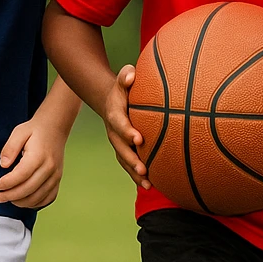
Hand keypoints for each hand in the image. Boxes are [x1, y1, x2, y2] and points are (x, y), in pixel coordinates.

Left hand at [0, 118, 64, 207]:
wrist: (55, 128)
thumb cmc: (35, 130)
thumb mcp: (19, 132)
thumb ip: (10, 148)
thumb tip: (3, 165)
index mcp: (39, 155)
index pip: (22, 175)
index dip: (8, 183)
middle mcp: (50, 167)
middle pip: (29, 188)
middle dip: (12, 196)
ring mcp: (56, 175)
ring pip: (38, 196)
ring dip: (22, 202)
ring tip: (10, 199)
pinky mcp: (58, 180)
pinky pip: (49, 198)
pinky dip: (36, 203)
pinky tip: (25, 201)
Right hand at [102, 65, 150, 188]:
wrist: (112, 101)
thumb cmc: (124, 88)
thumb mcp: (123, 79)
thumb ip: (126, 75)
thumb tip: (131, 75)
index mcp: (114, 114)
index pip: (119, 123)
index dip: (127, 131)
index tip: (139, 139)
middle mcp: (114, 131)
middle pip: (120, 148)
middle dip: (131, 159)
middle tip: (143, 169)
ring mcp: (118, 143)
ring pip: (124, 160)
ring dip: (134, 173)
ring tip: (147, 184)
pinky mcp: (124, 151)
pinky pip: (129, 165)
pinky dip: (138, 176)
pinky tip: (151, 186)